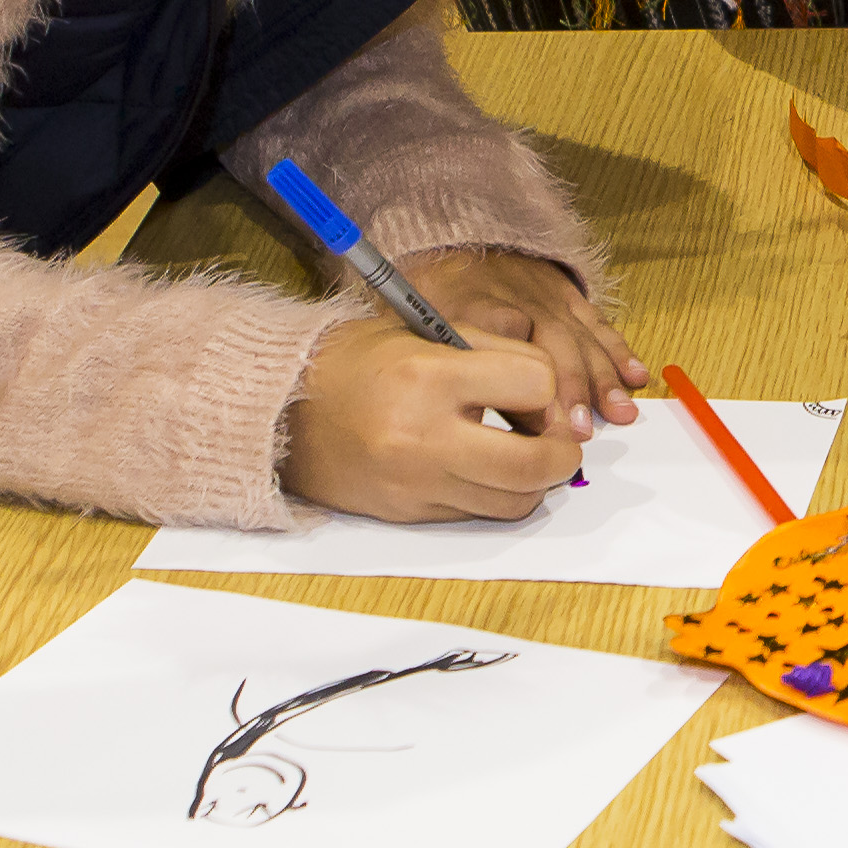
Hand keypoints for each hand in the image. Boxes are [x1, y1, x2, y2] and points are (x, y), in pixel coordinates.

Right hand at [283, 322, 581, 522]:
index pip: (534, 385)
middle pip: (535, 463)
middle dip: (563, 452)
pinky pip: (477, 514)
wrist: (284, 410)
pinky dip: (493, 495)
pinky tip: (482, 469)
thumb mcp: (426, 333)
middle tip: (560, 440)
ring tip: (522, 454)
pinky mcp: (410, 512)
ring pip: (515, 501)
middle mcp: (424, 436)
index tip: (535, 389)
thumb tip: (556, 398)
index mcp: (430, 376)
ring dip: (534, 481)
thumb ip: (495, 354)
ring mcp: (416, 482)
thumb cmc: (359, 362)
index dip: (547, 387)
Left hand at [415, 248, 646, 434]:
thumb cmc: (431, 298)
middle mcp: (517, 299)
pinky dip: (618, 349)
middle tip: (581, 431)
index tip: (539, 429)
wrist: (450, 241)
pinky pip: (597, 321)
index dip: (524, 389)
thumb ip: (448, 370)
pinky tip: (636, 375)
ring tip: (620, 412)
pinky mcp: (566, 291)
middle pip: (551, 343)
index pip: (507, 348)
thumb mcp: (419, 330)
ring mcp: (545, 295)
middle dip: (570, 389)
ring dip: (602, 376)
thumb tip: (478, 426)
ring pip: (580, 335)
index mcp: (475, 308)